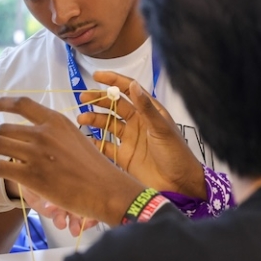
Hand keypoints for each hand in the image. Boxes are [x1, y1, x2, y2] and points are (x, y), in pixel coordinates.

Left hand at [0, 96, 144, 226]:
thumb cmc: (94, 168)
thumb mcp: (74, 139)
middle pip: (3, 128)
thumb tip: (33, 135)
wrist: (106, 190)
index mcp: (55, 121)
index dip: (1, 102)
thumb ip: (53, 134)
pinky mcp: (32, 175)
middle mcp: (44, 132)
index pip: (22, 103)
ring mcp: (37, 153)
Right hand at [79, 71, 205, 198]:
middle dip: (98, 100)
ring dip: (94, 119)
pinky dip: (94, 142)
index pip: (128, 90)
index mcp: (148, 112)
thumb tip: (132, 84)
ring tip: (82, 119)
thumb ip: (145, 107)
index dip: (113, 81)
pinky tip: (86, 138)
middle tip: (83, 98)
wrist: (179, 184)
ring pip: (106, 124)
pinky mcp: (123, 155)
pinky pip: (105, 146)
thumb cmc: (175, 153)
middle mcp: (136, 122)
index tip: (96, 75)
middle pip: (113, 106)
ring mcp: (129, 139)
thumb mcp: (161, 128)